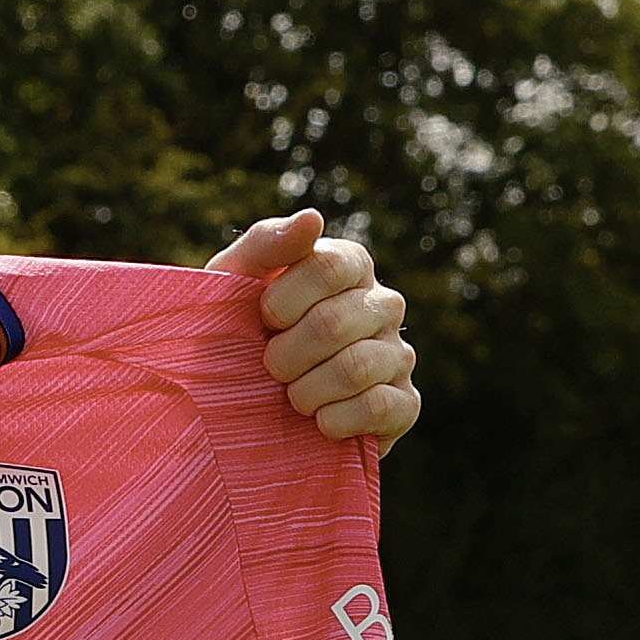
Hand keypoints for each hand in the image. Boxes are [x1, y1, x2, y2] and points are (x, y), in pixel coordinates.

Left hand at [215, 209, 420, 445]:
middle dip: (285, 354)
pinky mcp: (404, 403)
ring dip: (305, 391)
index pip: (330, 266)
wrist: (245, 402)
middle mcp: (383, 305)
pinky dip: (335, 420)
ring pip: (356, 367)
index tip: (263, 319)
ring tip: (291, 396)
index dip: (284, 300)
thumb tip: (312, 218)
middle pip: (335, 322)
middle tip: (270, 367)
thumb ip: (268, 243)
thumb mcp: (235, 281)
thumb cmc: (239, 328)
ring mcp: (398, 354)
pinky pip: (378, 407)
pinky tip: (319, 420)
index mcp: (350, 266)